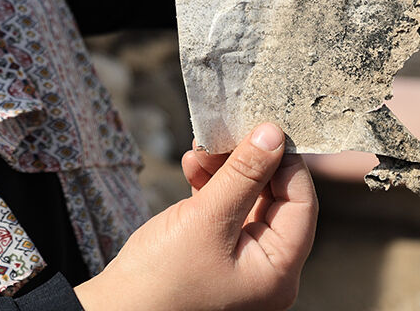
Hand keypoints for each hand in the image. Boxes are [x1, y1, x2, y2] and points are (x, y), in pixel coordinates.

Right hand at [74, 123, 316, 310]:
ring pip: (247, 197)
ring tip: (199, 150)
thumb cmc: (162, 277)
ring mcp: (241, 257)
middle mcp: (267, 266)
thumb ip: (243, 175)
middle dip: (249, 161)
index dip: (287, 163)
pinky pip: (225, 206)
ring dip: (226, 168)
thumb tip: (274, 134)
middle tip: (227, 133)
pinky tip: (192, 166)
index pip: (302, 204)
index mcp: (278, 271)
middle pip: (275, 198)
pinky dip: (211, 182)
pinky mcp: (216, 247)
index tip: (265, 127)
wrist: (117, 308)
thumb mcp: (206, 219)